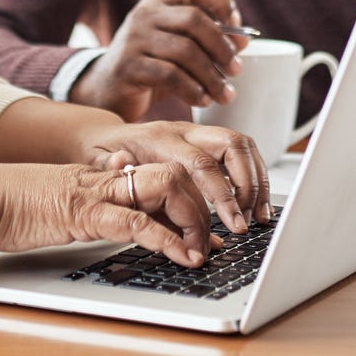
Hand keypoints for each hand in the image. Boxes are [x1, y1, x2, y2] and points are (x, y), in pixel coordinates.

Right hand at [0, 162, 216, 266]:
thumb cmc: (11, 204)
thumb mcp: (63, 201)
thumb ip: (93, 202)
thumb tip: (120, 205)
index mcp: (103, 177)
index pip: (162, 175)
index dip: (192, 202)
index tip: (207, 234)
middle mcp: (107, 179)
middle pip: (176, 174)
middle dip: (203, 208)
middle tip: (211, 244)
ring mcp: (97, 193)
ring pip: (166, 187)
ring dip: (193, 221)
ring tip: (200, 251)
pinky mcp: (84, 213)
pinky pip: (135, 222)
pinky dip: (166, 240)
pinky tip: (181, 257)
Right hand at [68, 0, 247, 120]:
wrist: (106, 91)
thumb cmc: (151, 67)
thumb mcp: (175, 46)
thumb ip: (204, 39)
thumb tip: (242, 40)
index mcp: (159, 1)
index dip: (221, 2)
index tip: (237, 28)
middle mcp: (144, 14)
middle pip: (194, 19)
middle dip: (222, 46)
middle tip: (236, 69)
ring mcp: (133, 39)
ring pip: (186, 50)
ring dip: (212, 76)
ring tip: (225, 94)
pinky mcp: (128, 66)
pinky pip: (170, 75)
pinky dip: (193, 89)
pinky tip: (203, 99)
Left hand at [80, 120, 270, 231]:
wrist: (104, 136)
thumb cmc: (102, 154)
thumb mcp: (97, 161)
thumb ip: (109, 166)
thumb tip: (121, 164)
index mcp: (160, 139)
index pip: (202, 164)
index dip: (223, 195)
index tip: (234, 224)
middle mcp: (184, 131)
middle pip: (232, 145)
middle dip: (248, 184)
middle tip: (248, 221)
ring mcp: (198, 134)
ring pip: (242, 146)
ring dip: (257, 181)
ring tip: (258, 217)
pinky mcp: (206, 141)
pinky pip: (240, 153)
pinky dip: (253, 177)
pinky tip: (253, 205)